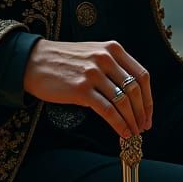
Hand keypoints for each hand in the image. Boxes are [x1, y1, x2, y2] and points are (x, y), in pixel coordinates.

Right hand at [23, 39, 151, 137]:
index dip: (148, 98)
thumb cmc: (65, 60)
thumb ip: (113, 66)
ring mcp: (93, 74)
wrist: (34, 61)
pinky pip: (107, 110)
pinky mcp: (81, 89)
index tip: (148, 114)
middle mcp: (106, 59)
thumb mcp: (93, 53)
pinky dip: (118, 124)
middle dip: (142, 112)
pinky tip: (122, 133)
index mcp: (113, 49)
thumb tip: (132, 95)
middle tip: (143, 127)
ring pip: (123, 101)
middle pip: (135, 90)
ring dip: (131, 121)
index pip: (142, 75)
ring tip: (133, 132)